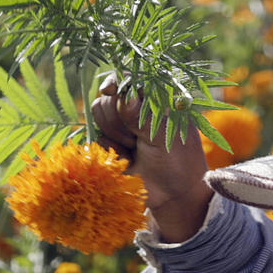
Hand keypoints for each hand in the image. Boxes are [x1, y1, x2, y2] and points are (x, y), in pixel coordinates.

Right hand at [91, 76, 212, 242]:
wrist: (172, 195)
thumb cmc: (177, 160)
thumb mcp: (164, 135)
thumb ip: (143, 116)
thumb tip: (125, 95)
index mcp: (154, 97)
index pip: (130, 78)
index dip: (117, 83)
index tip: (111, 90)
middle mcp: (135, 107)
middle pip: (108, 97)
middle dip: (119, 118)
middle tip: (138, 137)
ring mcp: (120, 125)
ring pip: (98, 113)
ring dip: (116, 133)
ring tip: (135, 147)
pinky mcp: (109, 143)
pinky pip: (96, 137)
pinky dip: (110, 148)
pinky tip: (127, 158)